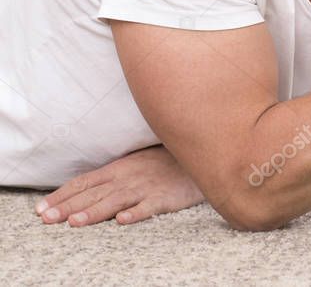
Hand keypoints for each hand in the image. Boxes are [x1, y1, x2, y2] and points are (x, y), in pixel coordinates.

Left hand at [35, 144, 203, 226]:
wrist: (196, 159)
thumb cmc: (163, 163)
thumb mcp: (133, 164)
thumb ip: (111, 176)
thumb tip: (84, 189)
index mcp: (117, 170)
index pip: (83, 183)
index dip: (61, 196)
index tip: (41, 209)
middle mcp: (127, 178)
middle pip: (93, 194)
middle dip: (68, 207)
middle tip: (47, 219)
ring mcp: (145, 188)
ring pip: (116, 201)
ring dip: (94, 212)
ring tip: (75, 222)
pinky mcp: (164, 198)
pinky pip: (149, 206)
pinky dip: (136, 213)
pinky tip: (123, 220)